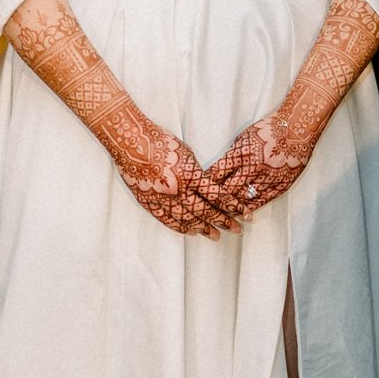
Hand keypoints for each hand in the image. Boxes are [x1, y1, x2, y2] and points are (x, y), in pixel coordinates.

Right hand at [113, 117, 242, 237]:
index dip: (235, 207)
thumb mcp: (187, 154)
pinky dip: (180, 227)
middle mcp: (179, 190)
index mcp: (191, 175)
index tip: (247, 215)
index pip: (219, 196)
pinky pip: (168, 220)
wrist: (131, 142)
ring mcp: (163, 199)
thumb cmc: (160, 141)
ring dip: (204, 229)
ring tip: (216, 236)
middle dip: (224, 222)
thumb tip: (209, 187)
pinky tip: (191, 232)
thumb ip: (198, 173)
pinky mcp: (149, 202)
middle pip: (207, 211)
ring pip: (188, 220)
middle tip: (237, 230)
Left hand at [205, 112, 315, 218]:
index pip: (216, 174)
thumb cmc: (268, 129)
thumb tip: (218, 171)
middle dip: (213, 201)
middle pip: (227, 190)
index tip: (195, 193)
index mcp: (241, 153)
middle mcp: (252, 167)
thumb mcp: (244, 137)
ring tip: (220, 218)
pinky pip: (262, 201)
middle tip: (203, 211)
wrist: (297, 128)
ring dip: (231, 209)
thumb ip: (232, 156)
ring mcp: (267, 177)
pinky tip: (243, 215)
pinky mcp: (280, 184)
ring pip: (243, 199)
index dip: (204, 185)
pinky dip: (250, 208)